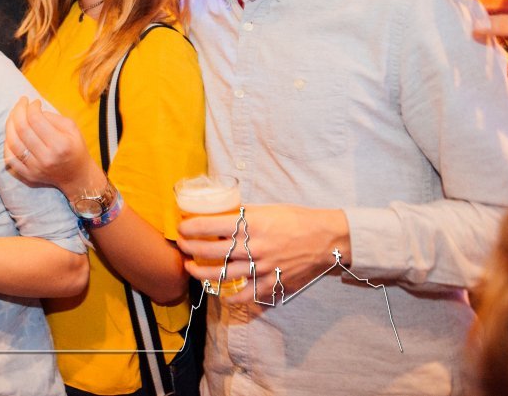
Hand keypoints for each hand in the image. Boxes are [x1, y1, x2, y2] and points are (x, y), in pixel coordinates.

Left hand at [4, 96, 95, 192]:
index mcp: (60, 144)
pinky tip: (11, 133)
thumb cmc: (75, 148)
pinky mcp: (27, 175)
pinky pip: (9, 158)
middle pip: (21, 129)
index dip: (31, 107)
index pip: (35, 119)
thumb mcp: (72, 128)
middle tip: (21, 103)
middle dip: (18, 110)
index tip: (34, 102)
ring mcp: (35, 168)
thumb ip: (52, 117)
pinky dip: (6, 143)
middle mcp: (46, 157)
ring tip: (14, 115)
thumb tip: (32, 110)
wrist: (76, 176)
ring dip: (10, 124)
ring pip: (12, 142)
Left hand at [177, 204, 349, 304]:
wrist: (326, 238)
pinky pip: (246, 294)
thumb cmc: (295, 219)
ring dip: (202, 273)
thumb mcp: (267, 209)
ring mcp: (262, 267)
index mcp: (251, 224)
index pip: (211, 225)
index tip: (181, 228)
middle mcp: (253, 246)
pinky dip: (231, 297)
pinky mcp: (272, 282)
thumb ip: (243, 212)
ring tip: (191, 268)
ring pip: (223, 274)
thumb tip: (220, 209)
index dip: (191, 228)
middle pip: (211, 251)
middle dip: (191, 248)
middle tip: (182, 245)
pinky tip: (220, 293)